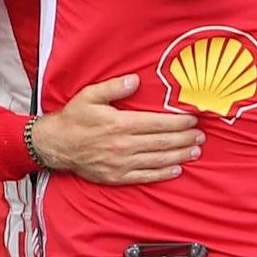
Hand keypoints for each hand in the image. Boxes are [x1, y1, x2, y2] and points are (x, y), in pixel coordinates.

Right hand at [28, 75, 201, 184]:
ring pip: (158, 160)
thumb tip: (135, 80)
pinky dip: (163, 174)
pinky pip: (145, 176)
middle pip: (162, 142)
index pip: (157, 123)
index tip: (193, 119)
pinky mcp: (117, 176)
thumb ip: (114, 87)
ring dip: (179, 155)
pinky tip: (177, 170)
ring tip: (195, 151)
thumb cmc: (74, 118)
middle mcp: (123, 145)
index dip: (178, 121)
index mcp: (119, 124)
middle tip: (201, 136)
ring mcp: (121, 163)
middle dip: (184, 138)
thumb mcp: (90, 96)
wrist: (55, 145)